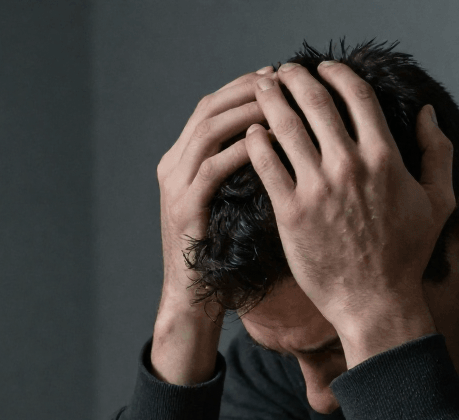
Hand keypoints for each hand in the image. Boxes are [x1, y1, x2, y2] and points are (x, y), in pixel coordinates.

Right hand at [151, 68, 269, 383]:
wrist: (196, 302)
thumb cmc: (226, 257)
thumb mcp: (236, 205)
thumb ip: (248, 172)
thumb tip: (286, 140)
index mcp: (182, 161)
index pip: (212, 107)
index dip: (244, 87)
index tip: (280, 78)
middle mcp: (173, 167)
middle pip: (209, 109)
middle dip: (247, 90)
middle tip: (281, 80)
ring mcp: (175, 187)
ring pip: (208, 131)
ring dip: (245, 112)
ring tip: (278, 103)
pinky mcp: (184, 209)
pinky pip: (212, 168)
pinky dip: (240, 151)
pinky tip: (268, 143)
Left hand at [244, 61, 455, 366]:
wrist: (375, 303)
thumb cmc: (408, 255)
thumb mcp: (438, 201)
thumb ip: (437, 152)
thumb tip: (426, 112)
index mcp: (385, 157)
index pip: (356, 94)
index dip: (336, 73)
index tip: (323, 68)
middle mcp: (349, 166)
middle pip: (315, 101)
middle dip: (295, 77)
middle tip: (283, 71)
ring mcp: (317, 189)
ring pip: (285, 126)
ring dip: (270, 99)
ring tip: (261, 88)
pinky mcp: (290, 213)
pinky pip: (266, 164)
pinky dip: (256, 141)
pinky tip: (252, 133)